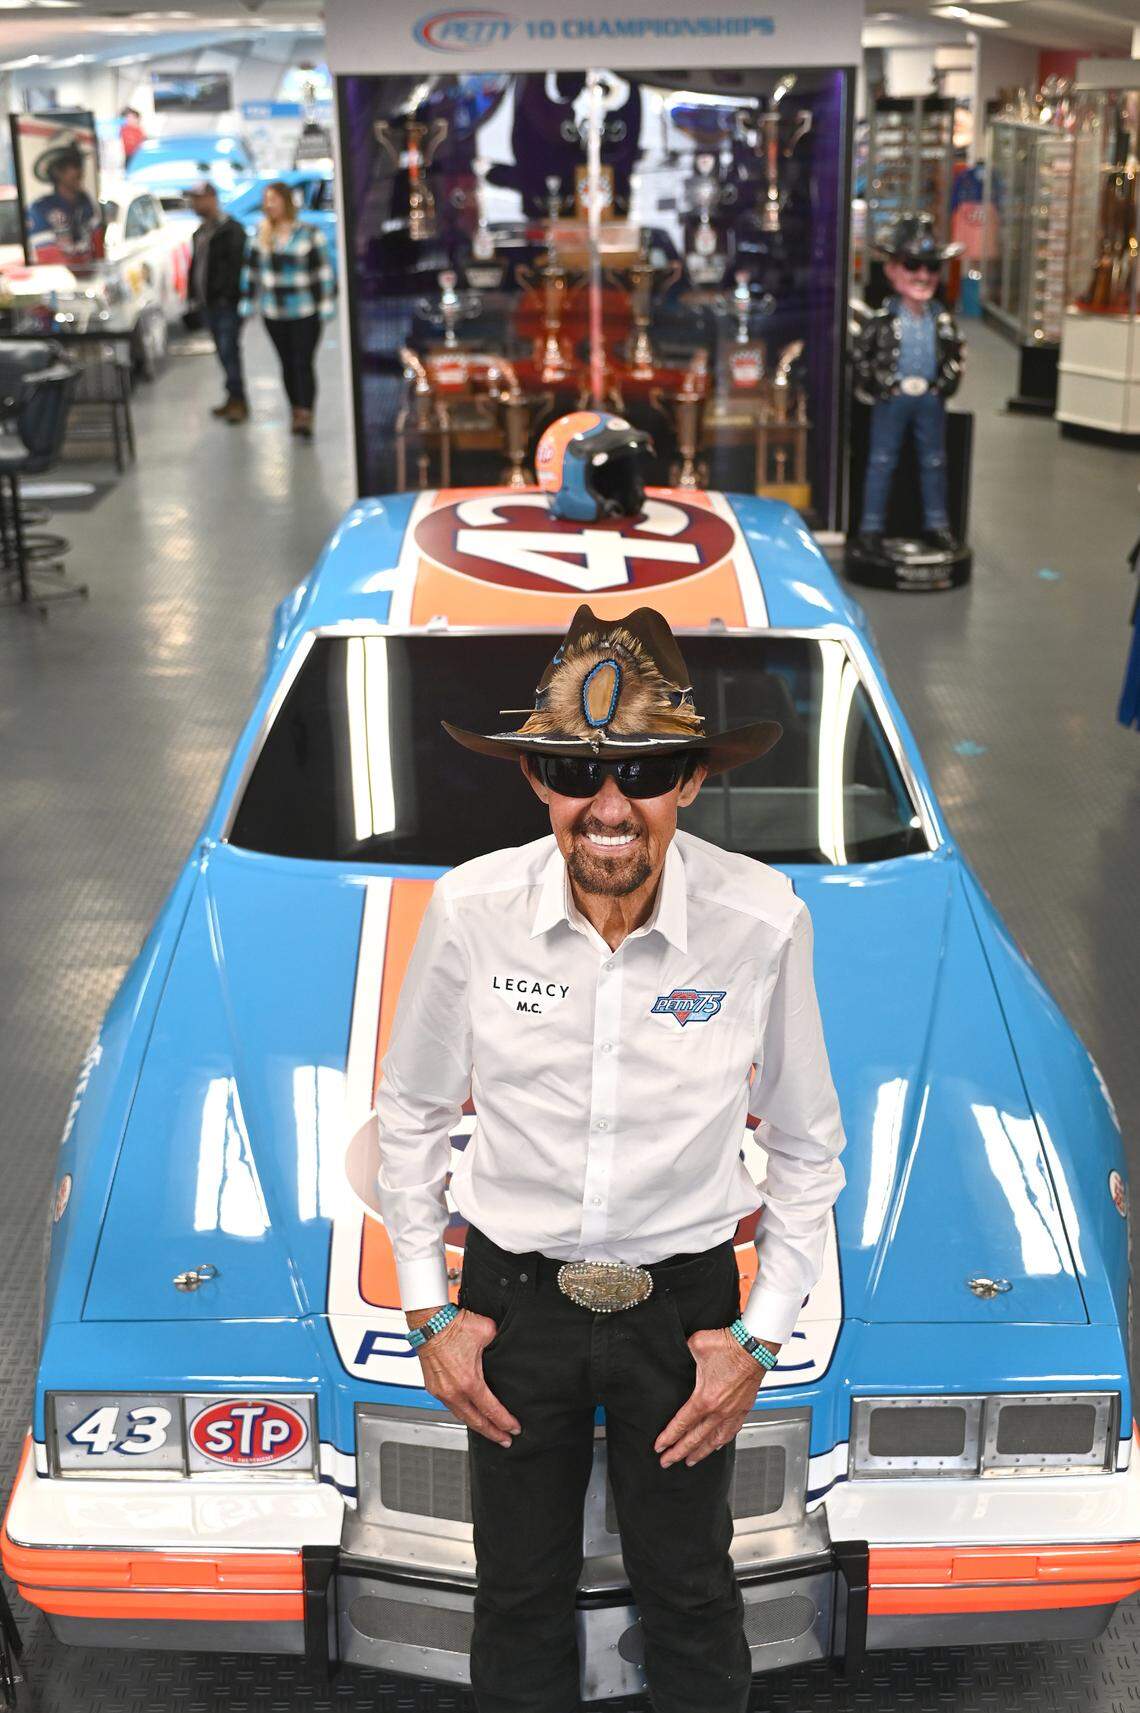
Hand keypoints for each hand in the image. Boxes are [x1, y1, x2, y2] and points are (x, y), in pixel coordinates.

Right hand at [412, 1307, 521, 1448]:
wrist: (429, 1322)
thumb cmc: (454, 1325)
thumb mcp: (487, 1332)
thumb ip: (499, 1344)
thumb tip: (505, 1346)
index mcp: (469, 1382)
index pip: (491, 1410)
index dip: (505, 1422)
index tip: (515, 1429)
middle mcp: (454, 1392)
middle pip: (476, 1422)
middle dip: (493, 1433)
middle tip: (505, 1440)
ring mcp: (442, 1392)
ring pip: (462, 1416)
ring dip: (476, 1425)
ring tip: (489, 1430)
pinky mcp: (433, 1388)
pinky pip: (451, 1406)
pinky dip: (463, 1413)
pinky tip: (470, 1413)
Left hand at [653, 1328, 773, 1468]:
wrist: (755, 1345)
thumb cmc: (729, 1345)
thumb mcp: (696, 1345)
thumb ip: (682, 1352)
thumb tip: (675, 1351)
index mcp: (705, 1398)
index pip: (682, 1424)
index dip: (669, 1437)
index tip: (659, 1447)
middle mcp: (719, 1410)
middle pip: (695, 1439)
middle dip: (678, 1452)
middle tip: (667, 1462)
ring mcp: (732, 1412)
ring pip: (714, 1440)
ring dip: (700, 1452)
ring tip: (690, 1461)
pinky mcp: (743, 1408)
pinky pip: (731, 1431)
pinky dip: (721, 1441)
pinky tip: (716, 1445)